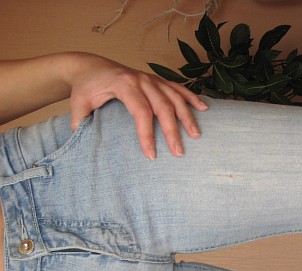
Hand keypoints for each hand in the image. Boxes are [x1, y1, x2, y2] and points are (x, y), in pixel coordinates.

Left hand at [67, 54, 207, 159]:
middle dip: (172, 131)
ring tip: (196, 135)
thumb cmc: (86, 87)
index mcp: (123, 84)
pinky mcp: (157, 80)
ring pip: (174, 97)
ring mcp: (151, 78)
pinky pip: (178, 88)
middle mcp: (141, 80)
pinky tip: (204, 108)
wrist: (90, 66)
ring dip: (187, 116)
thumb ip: (80, 122)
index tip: (151, 154)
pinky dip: (191, 97)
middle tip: (178, 152)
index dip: (147, 134)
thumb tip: (84, 143)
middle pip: (163, 106)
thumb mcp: (78, 104)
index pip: (140, 112)